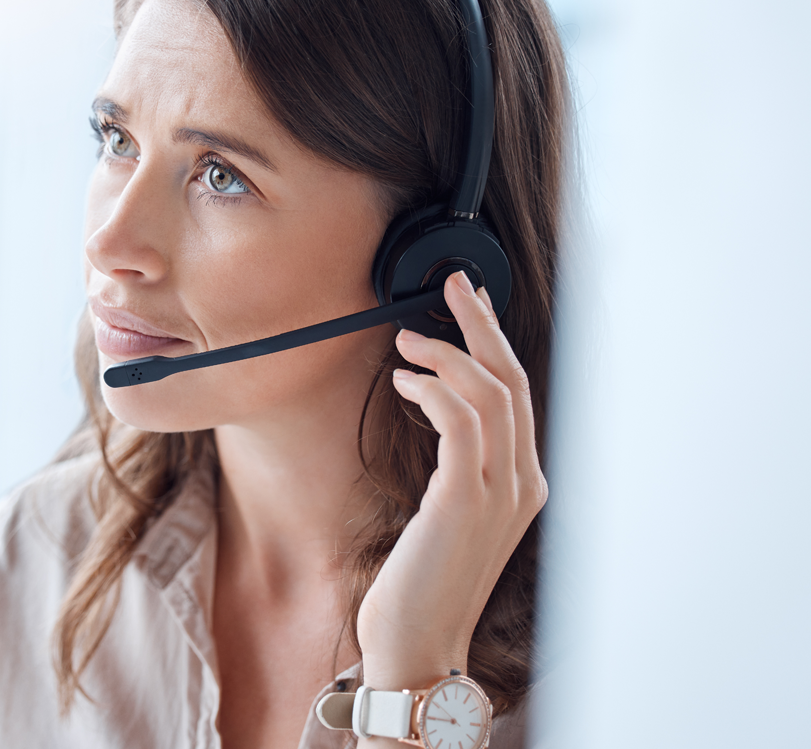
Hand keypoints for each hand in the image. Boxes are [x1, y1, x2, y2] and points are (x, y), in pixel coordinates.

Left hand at [355, 271, 546, 699]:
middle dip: (482, 324)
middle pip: (513, 380)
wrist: (417, 643)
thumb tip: (435, 404)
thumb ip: (456, 465)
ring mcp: (499, 493)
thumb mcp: (447, 514)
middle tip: (452, 284)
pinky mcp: (464, 501)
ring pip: (491, 393)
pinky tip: (404, 381)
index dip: (495, 342)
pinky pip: (462, 423)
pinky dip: (434, 388)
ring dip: (447, 353)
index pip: (518, 394)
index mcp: (522, 484)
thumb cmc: (421, 580)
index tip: (468, 304)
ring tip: (407, 340)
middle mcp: (522, 483)